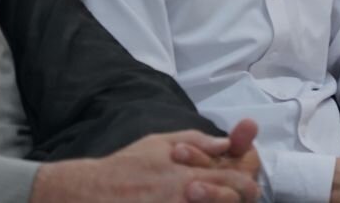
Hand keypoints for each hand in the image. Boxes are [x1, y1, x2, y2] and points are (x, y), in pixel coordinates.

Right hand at [31, 123, 259, 202]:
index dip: (247, 184)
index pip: (236, 184)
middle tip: (232, 194)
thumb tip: (225, 144)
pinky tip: (188, 199)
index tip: (246, 183)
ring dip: (217, 201)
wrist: (92, 193)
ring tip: (202, 192)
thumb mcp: (160, 143)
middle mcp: (186, 199)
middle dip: (236, 198)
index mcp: (188, 176)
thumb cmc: (127, 166)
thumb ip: (196, 141)